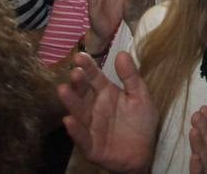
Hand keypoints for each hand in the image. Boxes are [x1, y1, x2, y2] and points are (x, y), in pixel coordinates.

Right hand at [59, 51, 156, 173]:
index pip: (94, 77)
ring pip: (79, 113)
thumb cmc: (140, 122)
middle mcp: (94, 108)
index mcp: (106, 93)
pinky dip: (75, 130)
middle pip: (83, 93)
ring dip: (71, 102)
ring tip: (63, 89)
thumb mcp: (140, 96)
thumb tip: (123, 53)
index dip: (88, 67)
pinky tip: (68, 120)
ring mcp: (90, 126)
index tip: (80, 56)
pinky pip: (82, 137)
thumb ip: (131, 77)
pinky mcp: (90, 146)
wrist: (143, 154)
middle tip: (74, 72)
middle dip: (78, 83)